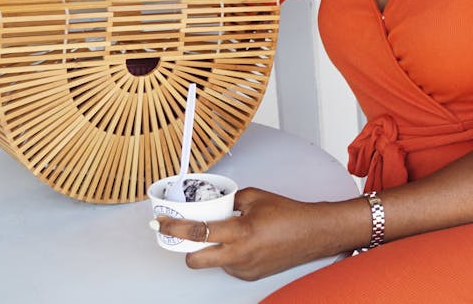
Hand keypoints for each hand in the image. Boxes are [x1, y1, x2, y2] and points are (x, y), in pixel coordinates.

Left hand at [155, 188, 353, 280]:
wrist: (312, 233)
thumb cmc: (288, 214)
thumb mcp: (255, 197)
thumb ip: (230, 201)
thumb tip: (214, 204)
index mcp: (239, 232)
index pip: (197, 232)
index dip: (174, 227)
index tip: (160, 223)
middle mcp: (238, 255)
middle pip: (194, 261)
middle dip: (185, 249)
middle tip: (187, 235)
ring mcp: (243, 269)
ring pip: (213, 262)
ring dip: (212, 249)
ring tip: (230, 234)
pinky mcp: (250, 275)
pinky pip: (229, 265)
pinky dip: (229, 254)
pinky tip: (244, 243)